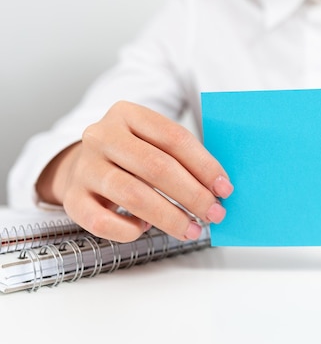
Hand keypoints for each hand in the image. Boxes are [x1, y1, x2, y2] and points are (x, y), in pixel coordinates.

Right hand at [36, 101, 233, 242]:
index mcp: (127, 114)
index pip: (174, 138)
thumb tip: (219, 189)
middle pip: (156, 167)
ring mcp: (84, 167)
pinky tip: (144, 228)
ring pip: (133, 195)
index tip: (225, 188)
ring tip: (191, 229)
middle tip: (214, 213)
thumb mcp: (154, 142)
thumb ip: (183, 158)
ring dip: (170, 217)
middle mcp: (102, 136)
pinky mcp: (72, 199)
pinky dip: (129, 230)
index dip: (204, 165)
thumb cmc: (132, 156)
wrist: (81, 164)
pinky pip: (102, 221)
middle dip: (192, 195)